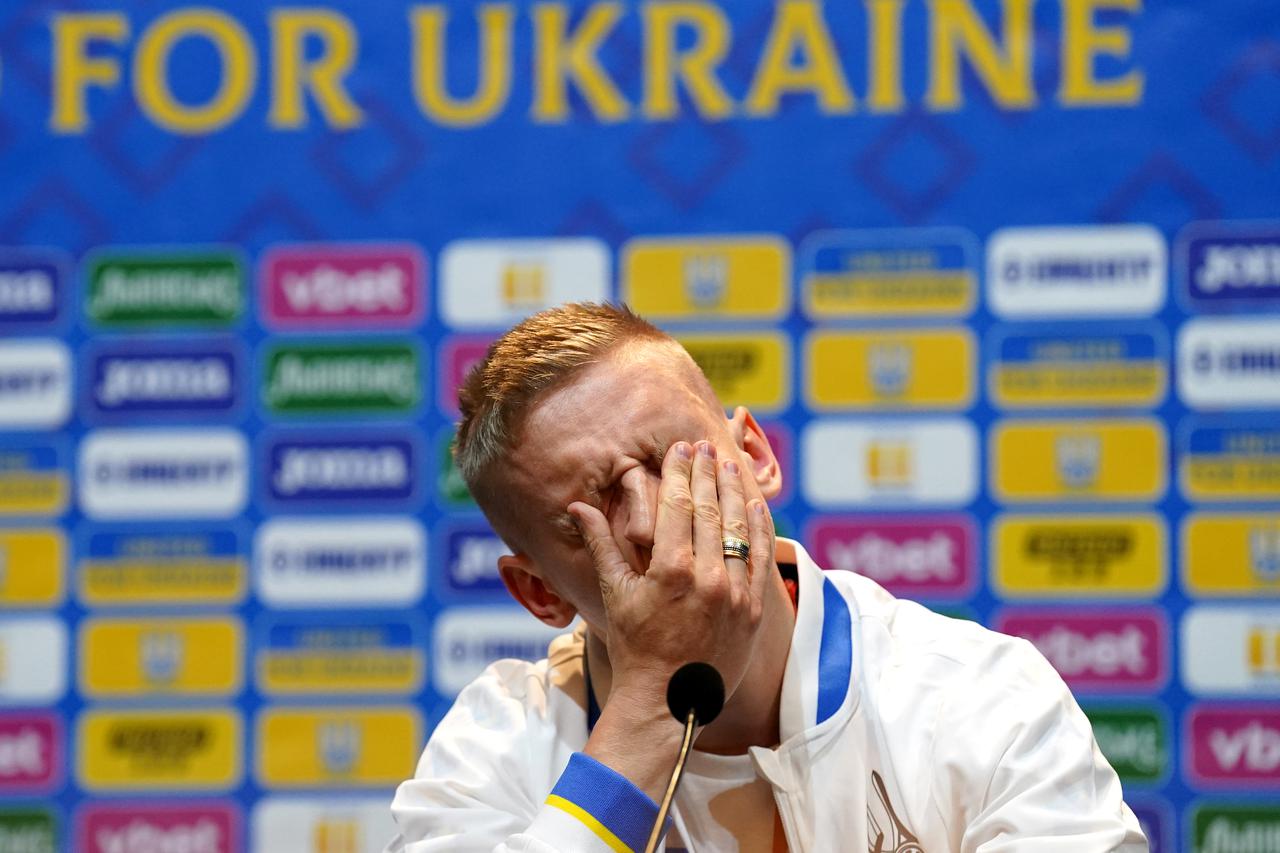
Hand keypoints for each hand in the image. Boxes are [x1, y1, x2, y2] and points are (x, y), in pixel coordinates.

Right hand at [568, 439, 775, 709]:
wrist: (668, 701)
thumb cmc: (635, 646)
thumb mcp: (616, 592)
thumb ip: (601, 544)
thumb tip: (576, 506)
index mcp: (670, 570)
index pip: (678, 506)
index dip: (679, 472)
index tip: (679, 448)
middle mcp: (706, 577)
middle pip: (709, 510)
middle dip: (706, 473)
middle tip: (703, 446)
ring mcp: (734, 593)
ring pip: (738, 528)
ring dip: (733, 492)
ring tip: (727, 465)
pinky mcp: (753, 609)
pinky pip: (760, 558)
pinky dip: (759, 527)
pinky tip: (755, 504)